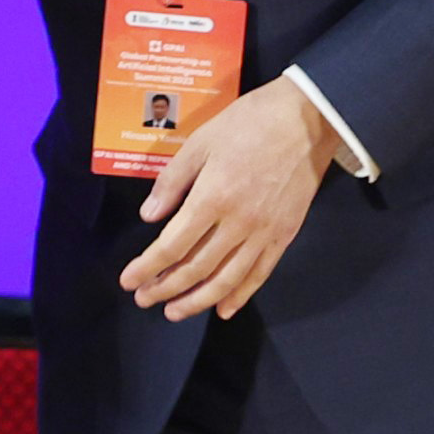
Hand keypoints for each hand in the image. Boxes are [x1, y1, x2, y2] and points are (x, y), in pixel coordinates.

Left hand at [118, 78, 340, 322]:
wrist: (306, 121)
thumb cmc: (247, 123)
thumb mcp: (200, 142)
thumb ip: (172, 182)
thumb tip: (149, 217)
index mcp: (212, 197)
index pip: (173, 245)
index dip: (147, 267)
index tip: (128, 281)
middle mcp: (238, 223)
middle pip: (196, 268)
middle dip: (165, 288)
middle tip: (143, 299)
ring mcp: (264, 233)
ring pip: (227, 280)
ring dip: (198, 300)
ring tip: (174, 312)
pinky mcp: (285, 236)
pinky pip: (260, 275)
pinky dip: (240, 296)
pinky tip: (222, 309)